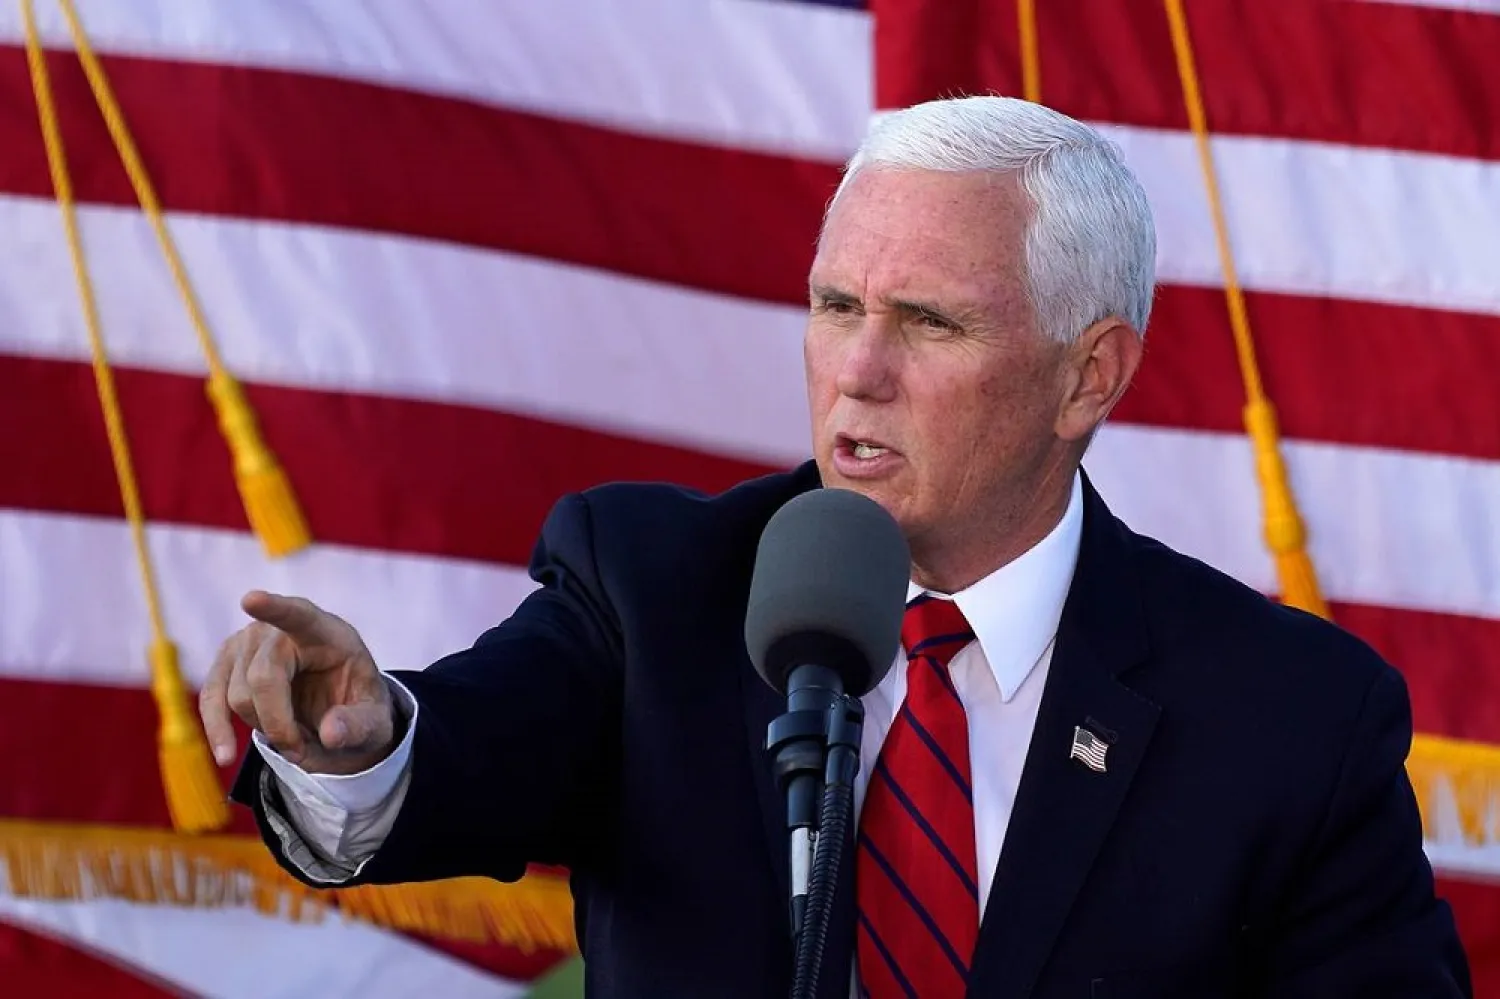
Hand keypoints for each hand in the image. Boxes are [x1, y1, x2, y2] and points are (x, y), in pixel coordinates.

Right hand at [200, 590, 396, 774]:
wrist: (335, 707)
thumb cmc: (356, 705)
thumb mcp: (374, 721)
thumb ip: (359, 726)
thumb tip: (331, 734)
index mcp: (325, 632)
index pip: (299, 616)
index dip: (275, 609)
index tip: (251, 599)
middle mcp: (280, 629)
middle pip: (263, 677)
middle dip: (279, 724)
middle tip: (301, 751)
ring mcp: (247, 643)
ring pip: (237, 697)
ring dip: (264, 728)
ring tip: (293, 736)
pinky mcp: (226, 663)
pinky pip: (211, 700)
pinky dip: (218, 730)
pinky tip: (225, 753)